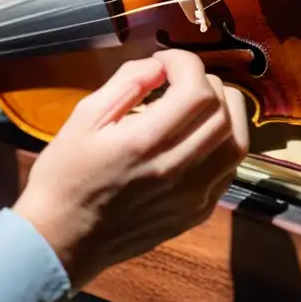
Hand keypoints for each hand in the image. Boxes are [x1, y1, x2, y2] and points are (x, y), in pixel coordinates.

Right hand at [12, 50, 248, 289]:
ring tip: (200, 101)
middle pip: (224, 113)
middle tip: (179, 79)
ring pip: (237, 143)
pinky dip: (223, 142)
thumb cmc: (65, 176)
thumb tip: (159, 66)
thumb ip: (125, 84)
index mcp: (144, 143)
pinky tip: (199, 135)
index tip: (163, 61)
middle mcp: (177, 170)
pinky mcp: (197, 213)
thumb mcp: (83, 118)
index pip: (196, 91)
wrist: (63, 240)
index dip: (185, 63)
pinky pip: (228, 170)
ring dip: (226, 112)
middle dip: (207, 82)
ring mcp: (192, 196)